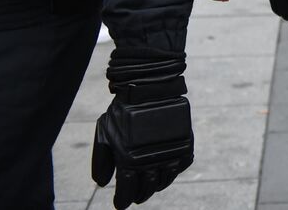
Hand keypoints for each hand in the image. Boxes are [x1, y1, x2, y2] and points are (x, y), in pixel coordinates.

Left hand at [91, 50, 193, 208]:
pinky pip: (182, 165)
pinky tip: (168, 169)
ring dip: (157, 186)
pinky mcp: (185, 143)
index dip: (123, 200)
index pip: (127, 191)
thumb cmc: (122, 111)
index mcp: (129, 160)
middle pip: (147, 188)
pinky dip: (175, 170)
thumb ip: (102, 161)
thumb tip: (103, 184)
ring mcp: (171, 152)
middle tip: (136, 197)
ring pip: (165, 179)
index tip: (121, 204)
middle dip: (140, 196)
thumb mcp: (104, 134)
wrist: (149, 88)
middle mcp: (151, 160)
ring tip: (151, 185)